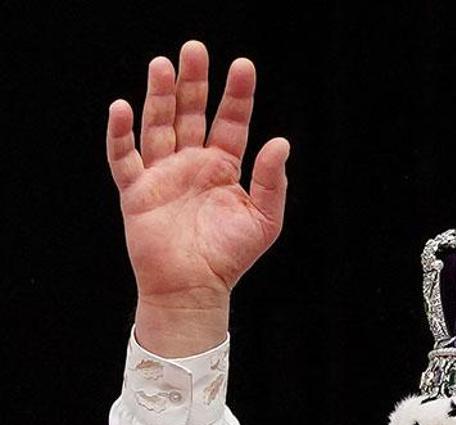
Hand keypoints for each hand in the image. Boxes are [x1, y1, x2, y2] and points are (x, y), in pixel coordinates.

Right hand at [106, 40, 288, 354]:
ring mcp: (163, 175)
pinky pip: (123, 157)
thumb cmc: (230, 258)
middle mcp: (193, 165)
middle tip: (195, 49)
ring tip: (163, 65)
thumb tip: (281, 142)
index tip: (243, 66)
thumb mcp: (264, 221)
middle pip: (192, 113)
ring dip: (160, 96)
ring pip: (159, 126)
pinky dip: (120, 134)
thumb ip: (271, 183)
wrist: (194, 290)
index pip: (232, 122)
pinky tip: (122, 107)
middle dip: (194, 82)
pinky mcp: (137, 192)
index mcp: (224, 169)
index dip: (237, 95)